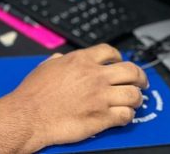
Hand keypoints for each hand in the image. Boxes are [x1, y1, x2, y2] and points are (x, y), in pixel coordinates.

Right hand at [1, 44, 147, 151]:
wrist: (29, 116)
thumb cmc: (34, 94)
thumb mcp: (46, 66)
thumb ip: (59, 61)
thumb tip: (61, 58)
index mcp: (81, 60)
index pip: (110, 52)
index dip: (119, 57)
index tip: (120, 63)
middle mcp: (94, 76)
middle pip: (131, 70)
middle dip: (139, 76)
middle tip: (140, 82)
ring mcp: (100, 97)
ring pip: (134, 94)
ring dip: (136, 98)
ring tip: (133, 101)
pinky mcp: (102, 117)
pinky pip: (126, 115)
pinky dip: (128, 115)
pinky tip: (123, 115)